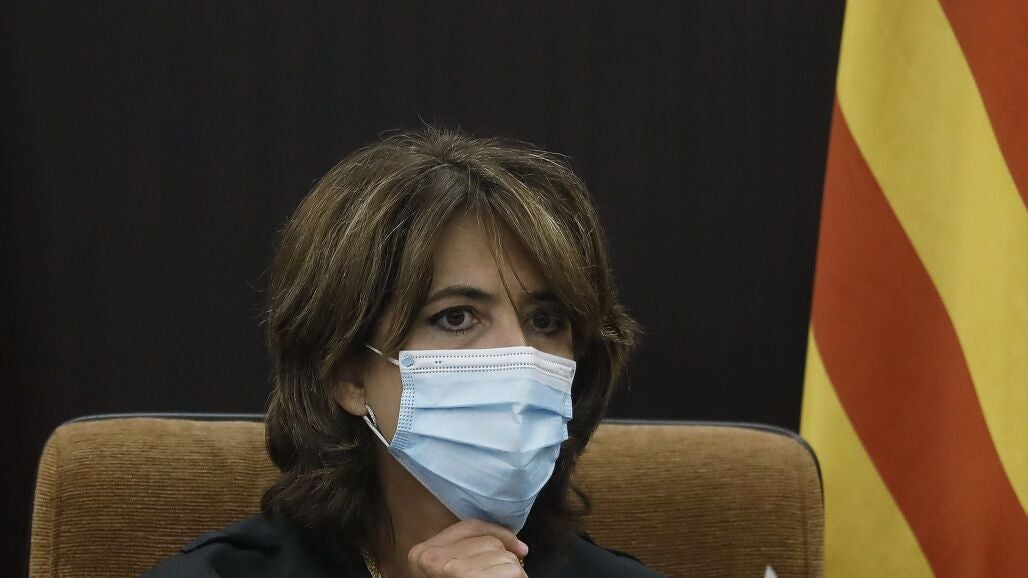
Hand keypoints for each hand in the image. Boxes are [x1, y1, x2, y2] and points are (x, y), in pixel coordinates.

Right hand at [407, 519, 528, 577]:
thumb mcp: (450, 572)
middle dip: (505, 561)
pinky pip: (509, 571)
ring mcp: (450, 570)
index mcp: (422, 554)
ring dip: (513, 574)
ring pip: (504, 558)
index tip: (519, 548)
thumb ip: (468, 556)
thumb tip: (517, 548)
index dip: (499, 533)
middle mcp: (432, 559)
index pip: (470, 526)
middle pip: (489, 543)